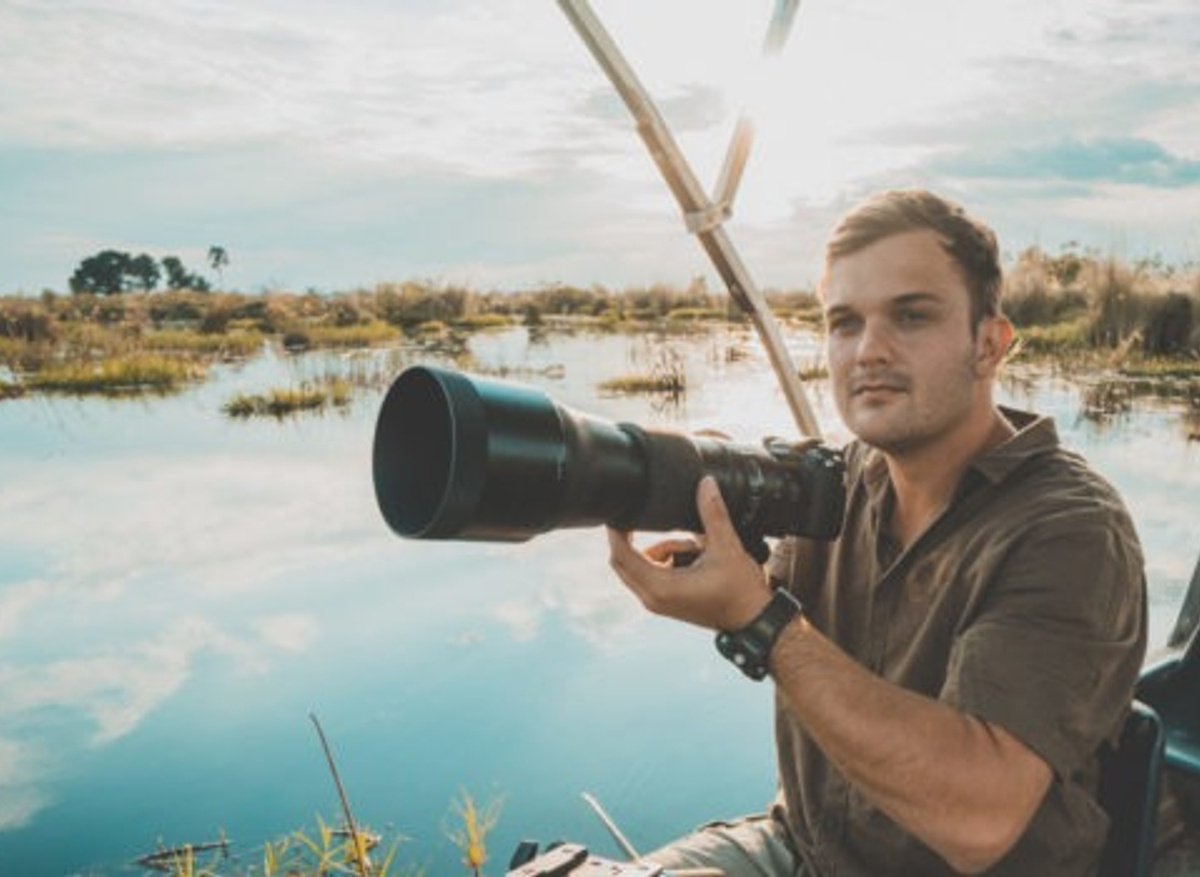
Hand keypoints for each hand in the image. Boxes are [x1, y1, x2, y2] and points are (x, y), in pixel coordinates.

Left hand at [606, 475, 771, 630]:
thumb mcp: (726, 547)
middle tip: (647, 517)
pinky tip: (692, 555)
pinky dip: (663, 559)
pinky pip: (650, 574)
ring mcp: (657, 603)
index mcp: (661, 587)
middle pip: (622, 562)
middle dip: (634, 538)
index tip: (621, 510)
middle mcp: (652, 598)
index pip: (621, 555)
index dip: (616, 531)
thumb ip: (713, 514)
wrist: (754, 620)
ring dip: (658, 548)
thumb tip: (706, 484)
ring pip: (638, 566)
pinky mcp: (665, 602)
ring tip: (692, 545)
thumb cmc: (741, 591)